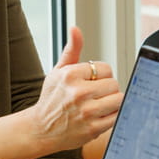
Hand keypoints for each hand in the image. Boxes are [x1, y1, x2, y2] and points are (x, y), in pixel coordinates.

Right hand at [31, 26, 123, 151]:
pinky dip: (111, 116)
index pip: (106, 69)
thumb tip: (75, 28)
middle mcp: (78, 92)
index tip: (91, 82)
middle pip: (114, 84)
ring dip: (112, 103)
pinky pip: (116, 117)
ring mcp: (86, 112)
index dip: (101, 76)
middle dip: (107, 89)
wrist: (40, 129)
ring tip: (98, 105)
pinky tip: (98, 116)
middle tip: (95, 95)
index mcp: (70, 75)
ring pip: (118, 99)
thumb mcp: (58, 71)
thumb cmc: (51, 98)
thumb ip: (71, 50)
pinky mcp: (92, 129)